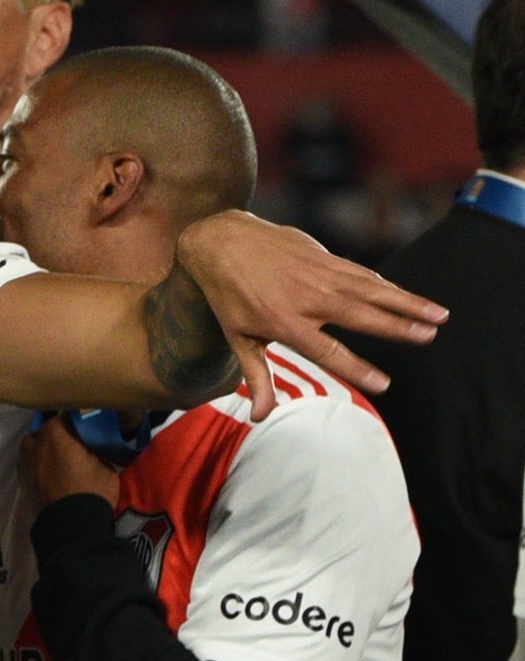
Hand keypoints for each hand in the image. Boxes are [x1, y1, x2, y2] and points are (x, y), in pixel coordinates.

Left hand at [27, 415, 122, 506]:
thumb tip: (90, 439)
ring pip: (38, 447)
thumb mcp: (104, 462)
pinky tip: (56, 473)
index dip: (81, 420)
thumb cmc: (90, 489)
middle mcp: (32, 440)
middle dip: (63, 435)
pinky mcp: (21, 478)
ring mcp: (23, 460)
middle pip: (50, 430)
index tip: (91, 427)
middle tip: (79, 445)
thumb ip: (93, 443)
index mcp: (54, 431)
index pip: (69, 415)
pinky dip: (42, 464)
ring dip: (50, 450)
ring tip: (67, 461)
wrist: (68, 526)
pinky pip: (33, 463)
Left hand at [173, 210, 444, 416]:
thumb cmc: (228, 296)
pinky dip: (388, 286)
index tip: (384, 384)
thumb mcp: (237, 339)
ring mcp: (318, 275)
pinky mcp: (325, 257)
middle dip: (397, 327)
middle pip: (360, 316)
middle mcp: (306, 297)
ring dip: (406, 302)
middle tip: (429, 337)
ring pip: (371, 290)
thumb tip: (261, 418)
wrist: (222, 242)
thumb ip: (257, 378)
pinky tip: (410, 297)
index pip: (327, 351)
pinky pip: (363, 273)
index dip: (356, 369)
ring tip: (439, 316)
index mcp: (284, 323)